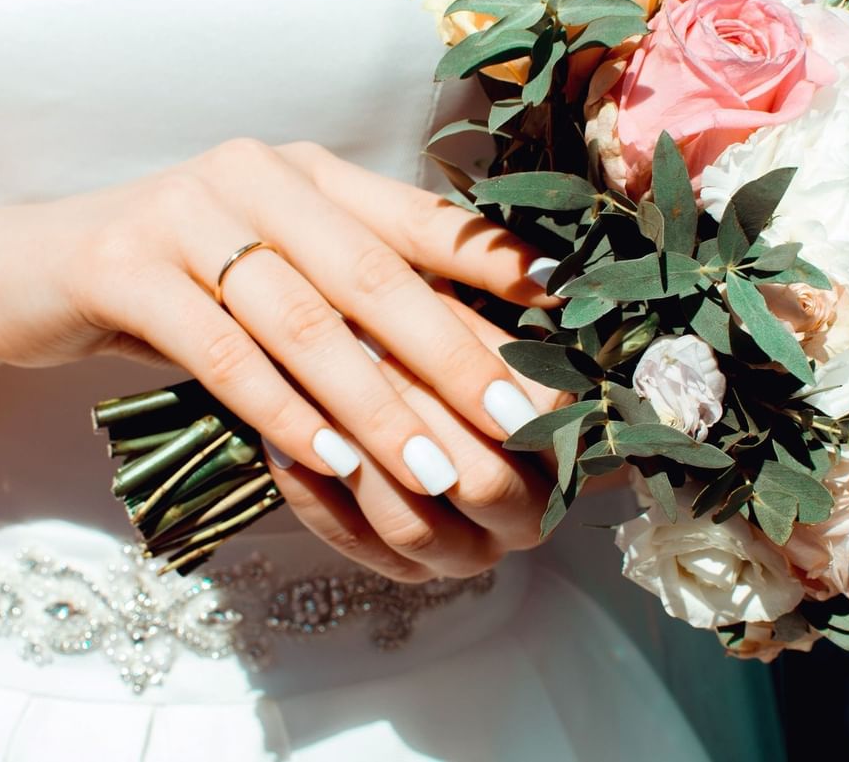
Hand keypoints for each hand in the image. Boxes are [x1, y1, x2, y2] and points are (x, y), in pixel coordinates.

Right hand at [0, 139, 559, 500]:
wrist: (38, 267)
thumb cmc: (185, 276)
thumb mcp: (276, 265)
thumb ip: (352, 285)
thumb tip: (464, 344)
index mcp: (307, 172)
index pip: (418, 218)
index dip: (495, 267)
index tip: (564, 319)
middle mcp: (254, 176)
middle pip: (373, 275)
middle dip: (453, 357)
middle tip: (516, 425)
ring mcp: (183, 213)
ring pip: (302, 322)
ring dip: (376, 404)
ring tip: (434, 467)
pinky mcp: (122, 265)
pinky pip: (221, 351)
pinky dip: (282, 411)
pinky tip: (332, 459)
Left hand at [270, 286, 566, 581]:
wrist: (388, 385)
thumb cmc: (426, 332)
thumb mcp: (461, 306)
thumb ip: (494, 297)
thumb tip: (539, 280)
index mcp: (566, 456)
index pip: (539, 433)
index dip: (485, 385)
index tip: (422, 328)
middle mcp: (527, 515)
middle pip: (484, 485)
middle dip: (416, 418)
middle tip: (360, 354)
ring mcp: (467, 552)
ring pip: (414, 527)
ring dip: (362, 464)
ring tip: (311, 400)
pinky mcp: (408, 568)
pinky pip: (356, 546)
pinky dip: (315, 498)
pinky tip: (281, 446)